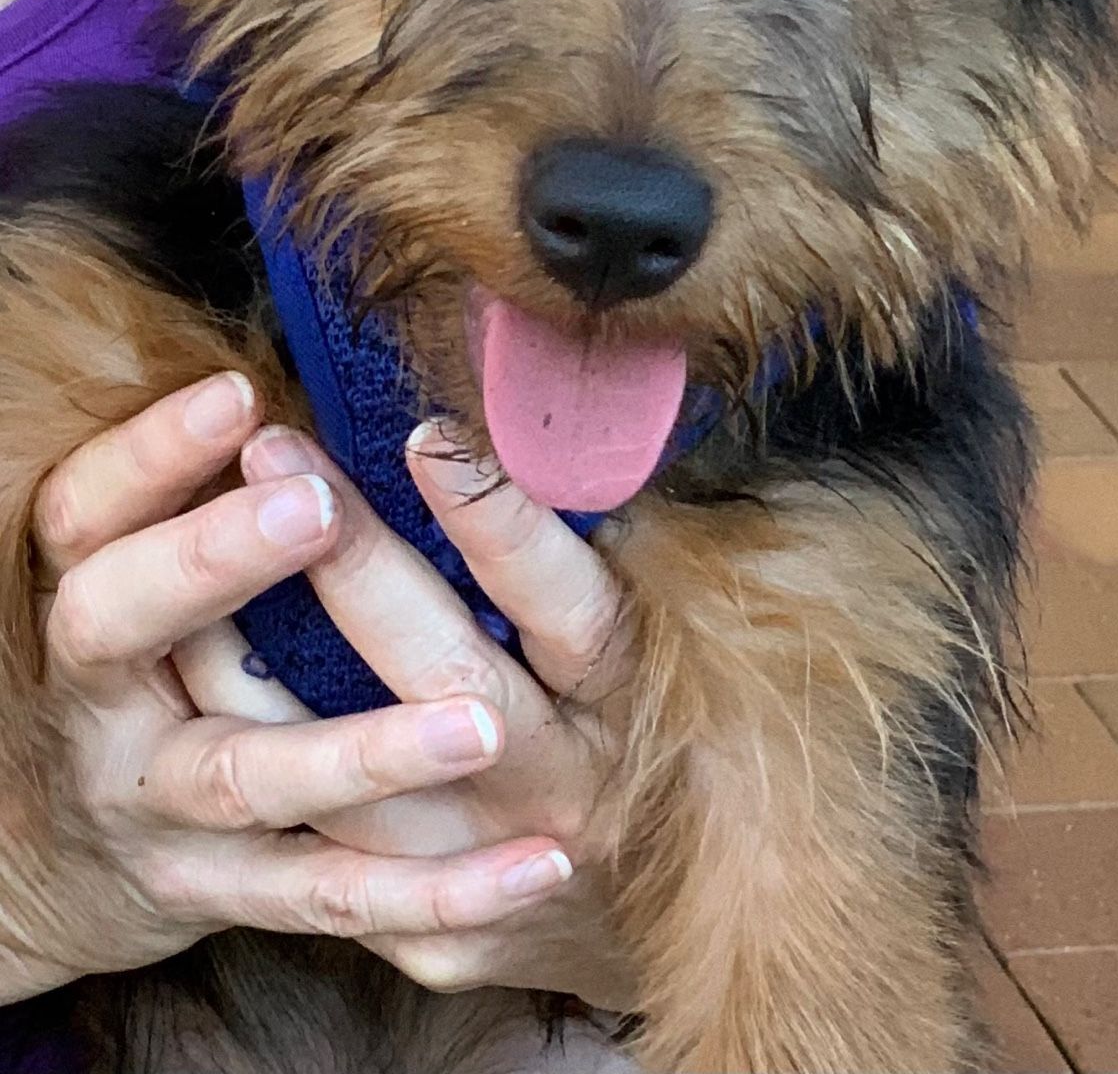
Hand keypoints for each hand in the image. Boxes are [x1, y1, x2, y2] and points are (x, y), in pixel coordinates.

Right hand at [1, 377, 577, 1003]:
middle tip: (317, 506)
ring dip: (367, 749)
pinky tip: (538, 864)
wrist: (74, 866)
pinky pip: (338, 897)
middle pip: (126, 625)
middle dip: (217, 561)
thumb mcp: (143, 582)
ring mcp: (164, 812)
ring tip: (476, 725)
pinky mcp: (232, 896)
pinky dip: (441, 890)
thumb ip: (202, 501)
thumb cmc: (145, 668)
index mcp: (84, 602)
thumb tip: (303, 391)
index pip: (83, 518)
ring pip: (254, 776)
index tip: (240, 396)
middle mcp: (106, 705)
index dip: (148, 457)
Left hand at [178, 419, 638, 1009]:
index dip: (500, 524)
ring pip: (358, 784)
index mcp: (633, 697)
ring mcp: (497, 871)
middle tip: (275, 454)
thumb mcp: (665, 633)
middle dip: (354, 563)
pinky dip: (255, 768)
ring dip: (264, 677)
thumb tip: (536, 426)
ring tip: (188, 567)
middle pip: (447, 678)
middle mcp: (568, 785)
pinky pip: (328, 858)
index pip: (569, 604)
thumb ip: (603, 551)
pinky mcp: (442, 942)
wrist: (679, 908)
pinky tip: (191, 688)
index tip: (424, 434)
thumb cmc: (663, 724)